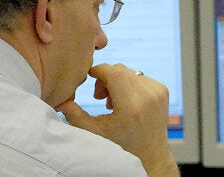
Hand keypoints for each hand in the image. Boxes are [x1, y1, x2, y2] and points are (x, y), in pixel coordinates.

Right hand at [56, 63, 178, 176]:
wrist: (150, 155)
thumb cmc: (122, 146)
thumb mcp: (95, 133)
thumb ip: (76, 116)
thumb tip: (60, 101)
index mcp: (131, 106)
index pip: (113, 72)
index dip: (98, 70)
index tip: (89, 77)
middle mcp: (148, 96)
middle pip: (120, 69)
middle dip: (106, 78)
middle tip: (99, 97)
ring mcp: (158, 92)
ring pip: (130, 72)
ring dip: (118, 81)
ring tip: (113, 102)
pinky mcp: (163, 90)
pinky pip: (141, 76)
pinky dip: (130, 84)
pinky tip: (127, 101)